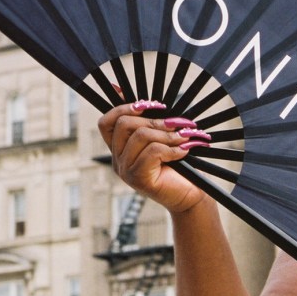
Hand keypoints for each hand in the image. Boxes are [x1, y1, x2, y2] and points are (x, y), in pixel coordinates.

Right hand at [98, 102, 215, 219]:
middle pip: (124, 125)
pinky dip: (172, 148)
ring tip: (186, 136)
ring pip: (141, 136)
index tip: (149, 104)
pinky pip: (153, 151)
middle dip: (154, 119)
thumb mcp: (162, 141)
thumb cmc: (179, 168)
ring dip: (167, 134)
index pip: (106, 122)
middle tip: (178, 122)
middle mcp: (118, 160)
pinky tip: (184, 151)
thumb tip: (146, 99)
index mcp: (119, 150)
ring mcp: (126, 171)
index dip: (124, 108)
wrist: (190, 197)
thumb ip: (151, 124)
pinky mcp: (138, 179)